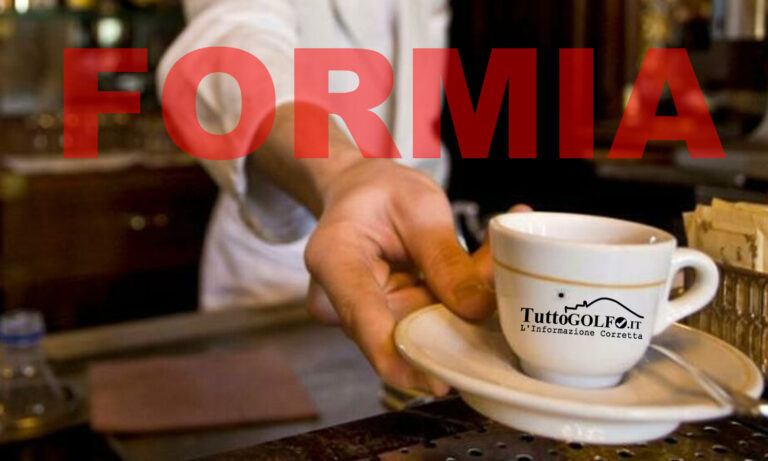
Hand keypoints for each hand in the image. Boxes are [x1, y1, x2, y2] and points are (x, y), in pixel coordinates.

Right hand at [304, 158, 529, 392]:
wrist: (358, 192)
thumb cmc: (379, 192)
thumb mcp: (418, 207)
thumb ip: (445, 258)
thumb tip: (478, 310)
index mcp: (333, 260)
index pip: (363, 319)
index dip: (399, 359)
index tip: (438, 381)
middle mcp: (339, 300)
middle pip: (404, 328)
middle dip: (456, 314)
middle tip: (500, 269)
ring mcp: (361, 316)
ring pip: (423, 327)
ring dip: (461, 301)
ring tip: (490, 252)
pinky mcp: (385, 321)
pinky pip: (427, 321)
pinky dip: (455, 299)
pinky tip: (481, 262)